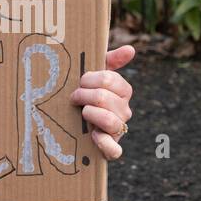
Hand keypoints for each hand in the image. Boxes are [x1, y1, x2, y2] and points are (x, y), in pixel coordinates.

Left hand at [70, 45, 135, 159]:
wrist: (69, 126)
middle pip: (105, 98)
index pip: (111, 80)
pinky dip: (104, 143)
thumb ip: (108, 61)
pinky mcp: (110, 149)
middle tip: (73, 97)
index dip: (91, 79)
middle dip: (84, 95)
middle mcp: (123, 110)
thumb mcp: (92, 78)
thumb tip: (131, 49)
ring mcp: (118, 130)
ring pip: (110, 120)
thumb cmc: (82, 96)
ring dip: (90, 114)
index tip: (79, 81)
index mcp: (122, 91)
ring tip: (81, 112)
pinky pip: (114, 150)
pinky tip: (93, 136)